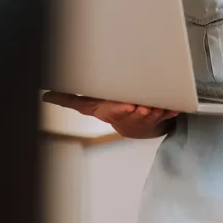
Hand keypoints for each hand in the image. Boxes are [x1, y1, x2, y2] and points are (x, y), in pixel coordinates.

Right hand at [42, 92, 177, 138]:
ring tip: (160, 106)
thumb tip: (45, 95)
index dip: (123, 109)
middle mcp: (131, 114)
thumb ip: (68, 99)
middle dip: (141, 110)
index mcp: (114, 111)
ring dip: (157, 111)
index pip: (117, 111)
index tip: (129, 106)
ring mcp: (146, 115)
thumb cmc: (110, 111)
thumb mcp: (87, 105)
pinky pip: (168, 113)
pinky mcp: (161, 114)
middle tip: (145, 107)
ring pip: (154, 114)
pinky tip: (176, 107)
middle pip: (137, 112)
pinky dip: (172, 110)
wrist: (132, 126)